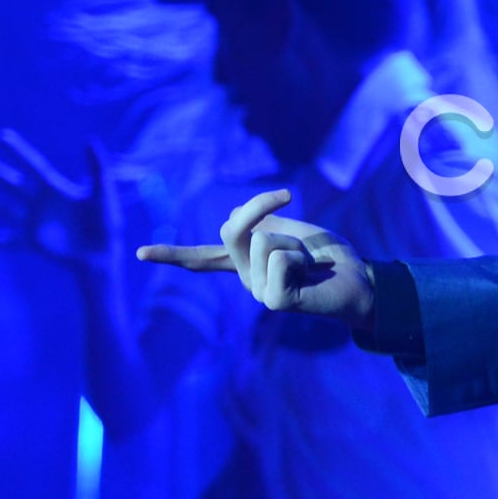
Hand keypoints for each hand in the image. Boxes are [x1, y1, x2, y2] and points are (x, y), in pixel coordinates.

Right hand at [0, 129, 121, 275]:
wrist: (102, 255)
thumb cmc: (107, 223)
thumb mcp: (103, 192)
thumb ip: (98, 167)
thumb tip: (89, 139)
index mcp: (57, 188)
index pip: (34, 164)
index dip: (19, 150)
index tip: (1, 135)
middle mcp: (41, 203)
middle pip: (11, 183)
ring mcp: (34, 222)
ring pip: (3, 208)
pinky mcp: (32, 241)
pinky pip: (8, 241)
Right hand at [137, 188, 375, 328]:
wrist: (360, 280)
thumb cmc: (327, 257)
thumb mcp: (290, 229)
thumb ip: (261, 224)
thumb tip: (238, 216)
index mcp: (244, 264)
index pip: (202, 258)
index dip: (170, 254)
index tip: (137, 254)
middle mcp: (245, 279)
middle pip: (231, 228)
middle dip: (261, 204)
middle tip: (287, 196)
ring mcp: (258, 292)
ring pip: (263, 238)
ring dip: (295, 238)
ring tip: (310, 260)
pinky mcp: (274, 301)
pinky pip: (278, 256)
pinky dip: (300, 255)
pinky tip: (310, 276)